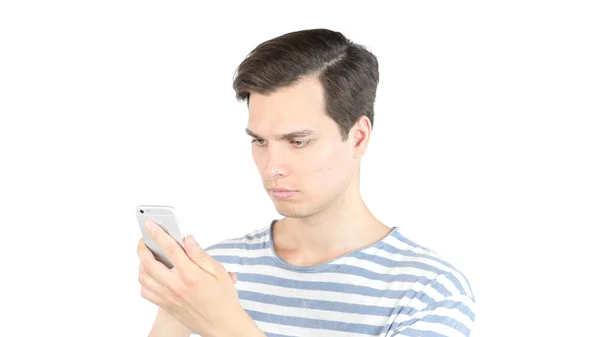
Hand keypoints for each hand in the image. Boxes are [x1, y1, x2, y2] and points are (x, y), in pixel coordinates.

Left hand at [137, 220, 252, 336]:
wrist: (222, 325)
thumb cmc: (223, 298)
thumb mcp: (218, 272)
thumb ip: (200, 255)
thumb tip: (188, 239)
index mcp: (191, 275)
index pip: (170, 249)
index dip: (158, 233)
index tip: (150, 224)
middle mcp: (176, 286)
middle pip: (149, 263)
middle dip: (142, 247)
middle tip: (144, 239)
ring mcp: (169, 297)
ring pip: (144, 277)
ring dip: (141, 263)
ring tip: (146, 254)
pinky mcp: (166, 305)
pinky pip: (146, 291)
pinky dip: (143, 280)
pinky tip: (150, 274)